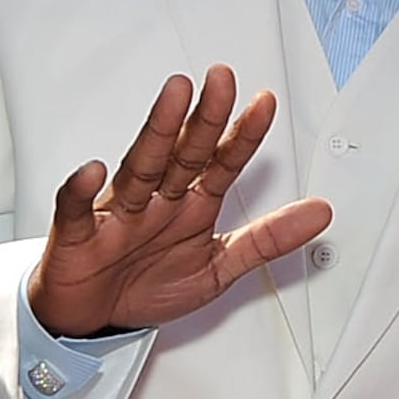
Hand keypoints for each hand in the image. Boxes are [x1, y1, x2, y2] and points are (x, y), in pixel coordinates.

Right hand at [25, 67, 329, 339]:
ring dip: (157, 132)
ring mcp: (119, 212)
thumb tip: (321, 213)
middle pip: (184, 152)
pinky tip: (95, 170)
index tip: (265, 102)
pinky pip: (76, 208)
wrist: (92, 318)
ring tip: (174, 98)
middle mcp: (158, 200)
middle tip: (221, 79)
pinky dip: (81, 190)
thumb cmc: (147, 286)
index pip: (223, 162)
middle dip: (205, 118)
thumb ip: (267, 240)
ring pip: (140, 167)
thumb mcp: (218, 269)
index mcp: (191, 205)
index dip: (244, 135)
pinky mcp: (77, 233)